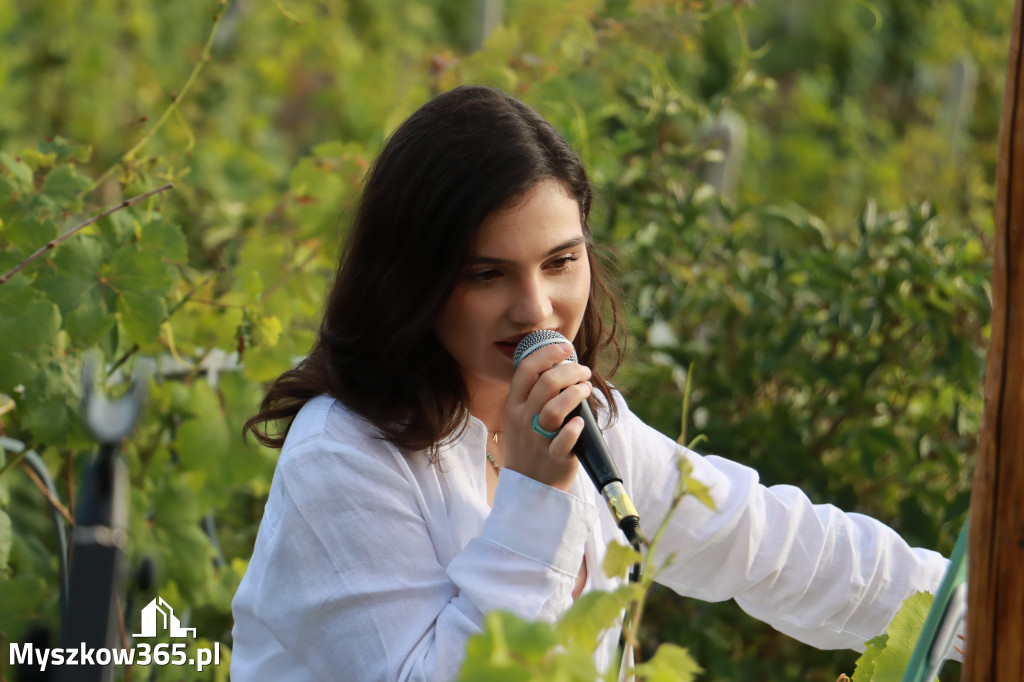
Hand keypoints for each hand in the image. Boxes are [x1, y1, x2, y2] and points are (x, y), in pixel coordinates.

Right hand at [503, 342, 591, 491]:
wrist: (529, 486)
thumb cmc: (531, 444)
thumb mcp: (522, 417)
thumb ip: (536, 393)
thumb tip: (561, 364)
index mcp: (514, 405)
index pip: (526, 369)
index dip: (548, 354)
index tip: (566, 348)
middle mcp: (523, 420)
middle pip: (545, 384)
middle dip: (570, 371)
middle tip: (584, 372)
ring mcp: (537, 440)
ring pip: (554, 409)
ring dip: (575, 393)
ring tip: (586, 389)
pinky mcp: (554, 459)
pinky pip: (563, 441)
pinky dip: (574, 428)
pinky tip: (582, 421)